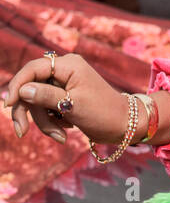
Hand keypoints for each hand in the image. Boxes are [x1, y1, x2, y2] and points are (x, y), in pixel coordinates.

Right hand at [4, 53, 130, 143]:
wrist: (124, 125)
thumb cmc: (103, 113)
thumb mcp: (72, 105)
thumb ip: (46, 96)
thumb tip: (22, 90)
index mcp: (68, 65)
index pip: (32, 69)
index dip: (18, 86)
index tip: (8, 106)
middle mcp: (64, 71)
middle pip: (31, 88)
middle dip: (29, 113)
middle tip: (22, 132)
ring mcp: (63, 85)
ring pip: (37, 103)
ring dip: (45, 123)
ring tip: (61, 137)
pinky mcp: (63, 99)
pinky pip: (47, 110)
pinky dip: (52, 123)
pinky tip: (66, 131)